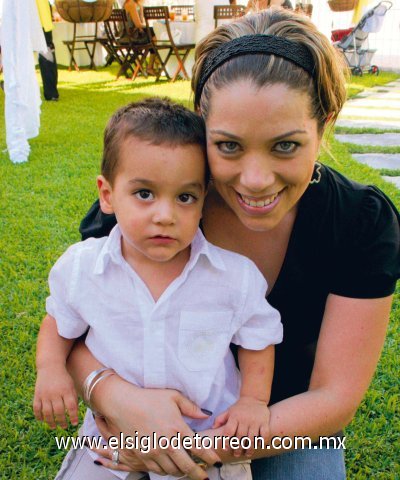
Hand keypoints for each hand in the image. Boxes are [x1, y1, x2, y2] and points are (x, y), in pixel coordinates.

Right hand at [33, 364, 77, 428]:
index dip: (73, 416)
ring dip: (50, 422)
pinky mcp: (37, 395)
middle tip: (64, 427)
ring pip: (47, 413)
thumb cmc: (64, 378)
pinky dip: (39, 416)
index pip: (71, 406)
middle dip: (62, 422)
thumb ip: (73, 398)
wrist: (50, 366)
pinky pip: (36, 409)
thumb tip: (74, 414)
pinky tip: (42, 420)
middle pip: (59, 411)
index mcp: (66, 390)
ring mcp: (45, 394)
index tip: (74, 423)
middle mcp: (55, 393)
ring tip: (54, 427)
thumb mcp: (71, 386)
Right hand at [91, 377, 220, 478]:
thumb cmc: (149, 398)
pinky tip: (170, 467)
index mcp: (177, 427)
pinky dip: (167, 471)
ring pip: (173, 471)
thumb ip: (191, 407)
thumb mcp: (173, 397)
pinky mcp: (143, 456)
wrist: (123, 404)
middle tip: (204, 476)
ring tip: (186, 469)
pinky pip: (158, 471)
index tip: (216, 462)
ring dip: (182, 472)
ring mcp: (154, 451)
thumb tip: (205, 415)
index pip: (198, 448)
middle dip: (198, 473)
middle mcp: (167, 442)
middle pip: (187, 466)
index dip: (210, 457)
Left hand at [213, 396, 269, 457]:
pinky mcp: (264, 422)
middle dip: (238, 448)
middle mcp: (244, 419)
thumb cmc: (239, 408)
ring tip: (247, 454)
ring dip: (249, 448)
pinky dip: (261, 442)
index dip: (226, 441)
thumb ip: (220, 419)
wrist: (254, 398)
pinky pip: (264, 435)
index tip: (225, 449)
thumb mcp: (229, 411)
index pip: (229, 431)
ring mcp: (255, 421)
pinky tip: (258, 445)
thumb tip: (213, 428)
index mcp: (234, 416)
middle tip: (236, 454)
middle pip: (240, 437)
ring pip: (252, 438)